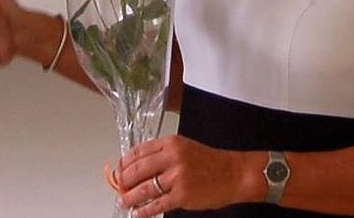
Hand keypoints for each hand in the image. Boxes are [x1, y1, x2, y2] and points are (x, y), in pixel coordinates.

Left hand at [116, 135, 262, 217]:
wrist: (233, 174)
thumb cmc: (210, 162)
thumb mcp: (184, 148)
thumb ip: (162, 154)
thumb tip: (138, 167)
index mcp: (170, 143)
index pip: (138, 151)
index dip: (125, 163)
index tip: (119, 169)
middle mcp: (172, 158)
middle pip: (137, 170)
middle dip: (124, 180)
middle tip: (119, 186)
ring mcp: (177, 177)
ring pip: (144, 188)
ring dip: (130, 197)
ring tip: (124, 201)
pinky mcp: (182, 196)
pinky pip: (157, 205)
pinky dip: (144, 210)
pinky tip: (138, 213)